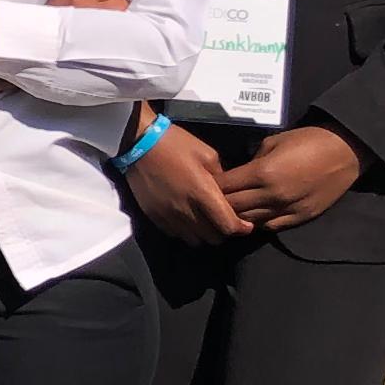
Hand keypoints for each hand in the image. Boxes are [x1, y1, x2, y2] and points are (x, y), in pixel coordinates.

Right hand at [124, 119, 248, 243]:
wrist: (138, 144)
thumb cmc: (175, 144)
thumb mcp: (207, 154)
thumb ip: (221, 177)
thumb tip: (225, 192)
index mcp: (202, 193)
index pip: (227, 225)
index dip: (240, 229)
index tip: (246, 225)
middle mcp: (186, 210)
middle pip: (213, 238)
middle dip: (224, 232)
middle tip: (226, 221)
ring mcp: (168, 216)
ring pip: (195, 240)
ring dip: (204, 234)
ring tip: (206, 222)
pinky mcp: (154, 216)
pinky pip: (176, 234)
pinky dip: (186, 231)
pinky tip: (188, 219)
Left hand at [221, 123, 364, 232]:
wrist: (345, 151)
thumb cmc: (307, 140)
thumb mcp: (273, 142)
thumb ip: (252, 161)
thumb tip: (238, 175)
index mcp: (262, 172)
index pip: (225, 187)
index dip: (211, 187)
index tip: (205, 185)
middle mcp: (272, 195)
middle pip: (233, 208)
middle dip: (219, 204)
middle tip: (212, 201)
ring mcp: (287, 209)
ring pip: (249, 221)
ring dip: (238, 216)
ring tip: (229, 211)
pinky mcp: (301, 217)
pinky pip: (271, 226)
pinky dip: (258, 222)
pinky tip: (253, 216)